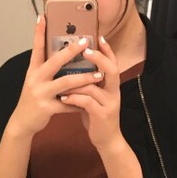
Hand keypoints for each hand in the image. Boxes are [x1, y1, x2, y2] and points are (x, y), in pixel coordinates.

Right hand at [7, 16, 105, 138]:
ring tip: (98, 75)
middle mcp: (35, 79)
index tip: (43, 16)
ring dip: (84, 78)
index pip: (36, 47)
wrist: (22, 122)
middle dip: (71, 51)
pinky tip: (90, 101)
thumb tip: (63, 54)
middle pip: (55, 61)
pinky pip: (68, 104)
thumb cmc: (33, 99)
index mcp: (33, 70)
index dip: (39, 32)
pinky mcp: (46, 108)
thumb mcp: (36, 81)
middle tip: (85, 41)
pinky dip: (80, 102)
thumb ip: (47, 68)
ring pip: (66, 83)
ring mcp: (40, 93)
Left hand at [59, 36, 122, 150]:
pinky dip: (73, 98)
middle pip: (111, 70)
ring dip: (76, 81)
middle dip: (98, 58)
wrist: (107, 141)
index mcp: (112, 86)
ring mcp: (109, 103)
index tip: (99, 36)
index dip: (107, 50)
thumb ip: (89, 84)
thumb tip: (74, 68)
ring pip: (94, 86)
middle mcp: (114, 92)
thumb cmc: (96, 116)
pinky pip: (87, 102)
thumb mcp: (95, 97)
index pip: (113, 63)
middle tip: (85, 50)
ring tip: (62, 79)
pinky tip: (63, 98)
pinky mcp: (102, 115)